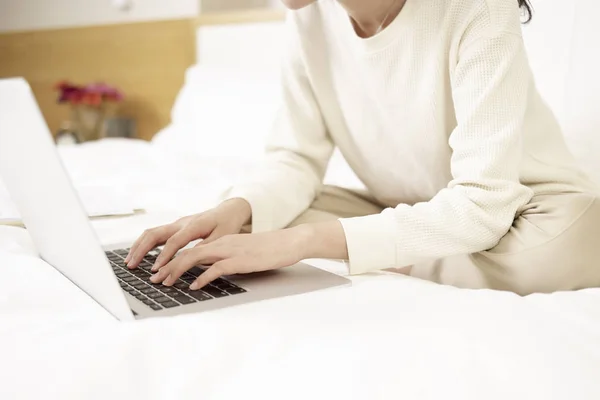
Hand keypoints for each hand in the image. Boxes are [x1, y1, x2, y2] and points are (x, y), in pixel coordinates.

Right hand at [125, 198, 250, 270]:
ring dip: (139, 247)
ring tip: (129, 262)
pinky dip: (145, 244)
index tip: (155, 269)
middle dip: (141, 250)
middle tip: (132, 266)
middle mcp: (181, 223)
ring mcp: (176, 224)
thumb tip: (191, 259)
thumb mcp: (222, 237)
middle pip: (155, 234)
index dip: (164, 255)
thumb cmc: (227, 224)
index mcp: (193, 226)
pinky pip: (156, 234)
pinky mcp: (175, 227)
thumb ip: (206, 247)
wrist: (228, 211)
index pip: (174, 241)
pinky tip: (138, 255)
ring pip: (152, 233)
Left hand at [149, 227, 310, 289]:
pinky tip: (193, 286)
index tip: (159, 272)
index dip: (172, 261)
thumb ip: (225, 259)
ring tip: (166, 282)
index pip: (191, 249)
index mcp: (222, 241)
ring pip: (196, 257)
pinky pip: (215, 268)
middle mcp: (223, 243)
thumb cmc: (269, 250)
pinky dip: (201, 278)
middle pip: (187, 252)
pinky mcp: (240, 260)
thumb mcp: (242, 253)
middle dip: (167, 266)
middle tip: (155, 280)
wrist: (290, 242)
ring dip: (177, 271)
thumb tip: (210, 271)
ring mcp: (231, 250)